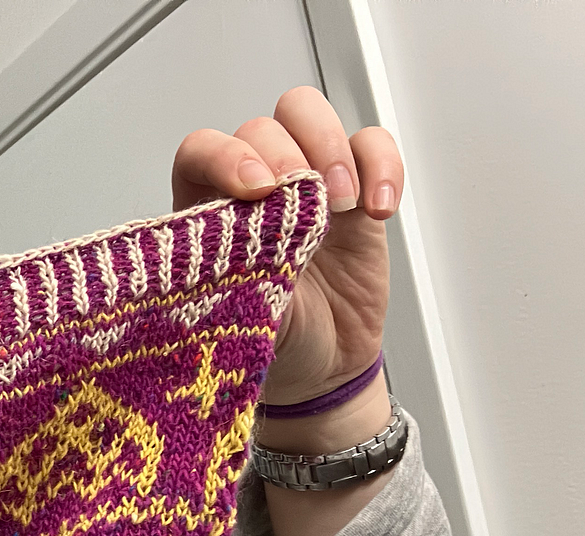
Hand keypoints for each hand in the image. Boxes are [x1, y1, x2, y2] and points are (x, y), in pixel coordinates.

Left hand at [171, 86, 402, 405]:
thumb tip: (233, 248)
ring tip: (342, 204)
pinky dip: (382, 165)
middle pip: (262, 126)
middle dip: (285, 152)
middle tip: (305, 197)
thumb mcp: (234, 319)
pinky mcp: (356, 192)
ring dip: (329, 146)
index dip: (225, 155)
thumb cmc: (267, 343)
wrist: (318, 370)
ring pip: (309, 116)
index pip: (201, 151)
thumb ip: (230, 277)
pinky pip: (371, 145)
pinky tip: (379, 209)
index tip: (254, 189)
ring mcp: (306, 184)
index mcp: (207, 211)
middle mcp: (254, 188)